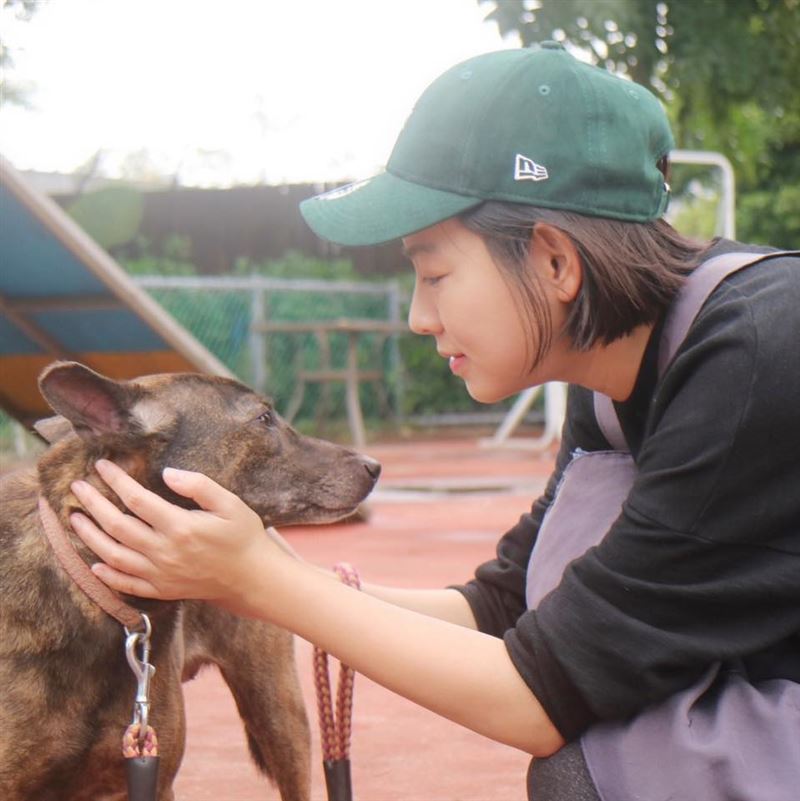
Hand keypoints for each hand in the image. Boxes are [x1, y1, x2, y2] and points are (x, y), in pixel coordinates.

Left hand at [69, 459, 276, 604]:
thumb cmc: (243, 536)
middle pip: (117, 526)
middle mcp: (165, 552)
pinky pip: (126, 585)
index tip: (102, 466)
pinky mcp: (162, 590)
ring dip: (90, 537)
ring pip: (113, 555)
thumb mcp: (230, 503)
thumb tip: (167, 473)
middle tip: (76, 487)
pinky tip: (94, 563)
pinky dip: (107, 575)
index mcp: (180, 527)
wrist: (252, 577)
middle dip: (93, 504)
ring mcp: (161, 574)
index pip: (136, 500)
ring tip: (75, 519)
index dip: (116, 481)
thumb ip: (199, 485)